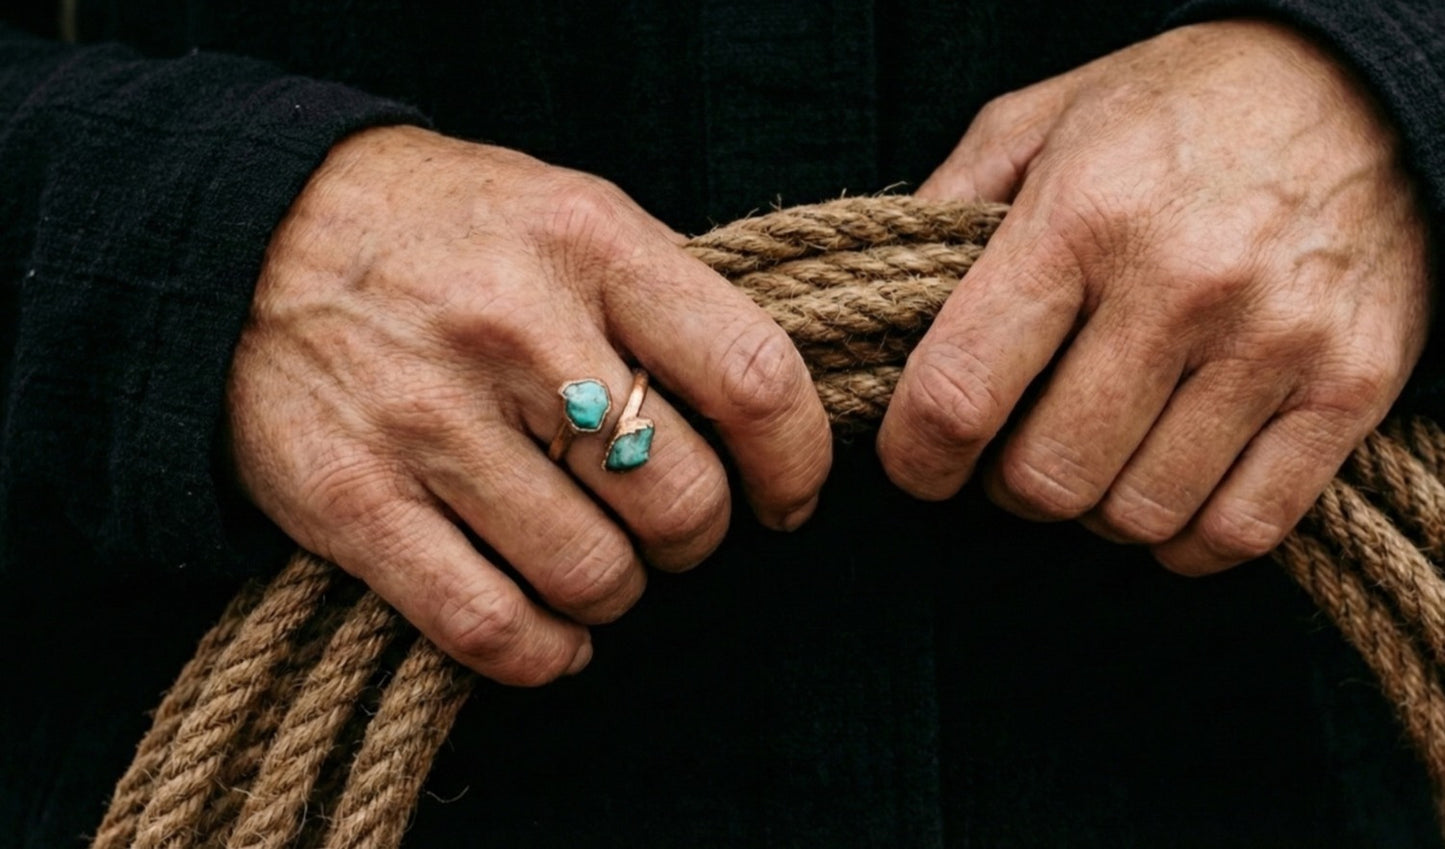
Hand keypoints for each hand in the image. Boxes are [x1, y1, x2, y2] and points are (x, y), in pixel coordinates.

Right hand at [227, 126, 830, 683]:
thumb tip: (763, 416)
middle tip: (670, 525)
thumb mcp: (566, 209)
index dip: (795, 463)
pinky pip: (488, 623)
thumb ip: (664, 297)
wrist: (247, 232)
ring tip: (602, 566)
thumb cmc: (440, 227)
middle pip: (680, 500)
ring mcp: (429, 418)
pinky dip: (543, 654)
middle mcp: (515, 328)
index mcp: (589, 243)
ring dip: (618, 594)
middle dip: (697, 539)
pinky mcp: (355, 499)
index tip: (785, 496)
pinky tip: (555, 637)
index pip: (752, 379)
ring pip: (594, 575)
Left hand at [878, 20, 1430, 573]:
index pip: (960, 391)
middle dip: (1008, 486)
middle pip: (1048, 476)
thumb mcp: (1041, 119)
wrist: (1362, 86)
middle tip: (1016, 450)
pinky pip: (1242, 528)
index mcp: (1081, 217)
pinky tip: (1168, 492)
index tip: (918, 463)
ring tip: (1098, 457)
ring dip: (1097, 511)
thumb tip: (886, 310)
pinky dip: (1187, 540)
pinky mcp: (1350, 386)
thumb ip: (949, 208)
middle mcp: (1180, 284)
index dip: (917, 457)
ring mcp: (1274, 341)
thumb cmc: (1178, 109)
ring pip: (1139, 514)